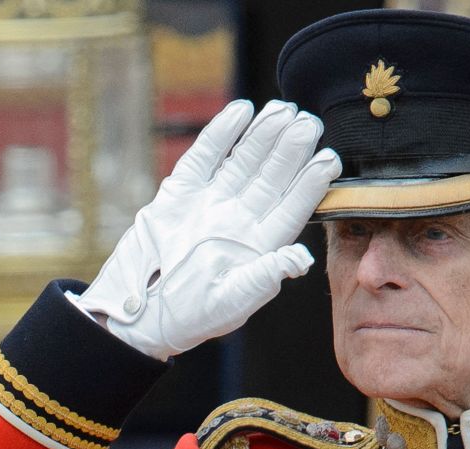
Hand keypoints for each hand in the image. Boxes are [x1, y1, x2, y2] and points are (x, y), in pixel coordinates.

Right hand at [76, 99, 340, 360]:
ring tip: (284, 110)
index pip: (292, 208)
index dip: (311, 183)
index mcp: (258, 246)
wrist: (138, 312)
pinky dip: (221, 133)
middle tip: (311, 121)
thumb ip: (264, 278)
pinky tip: (241, 111)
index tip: (331, 159)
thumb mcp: (231, 303)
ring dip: (264, 135)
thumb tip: (301, 259)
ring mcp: (210, 203)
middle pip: (271, 177)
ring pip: (243, 161)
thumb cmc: (189, 316)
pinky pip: (205, 157)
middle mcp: (239, 220)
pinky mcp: (180, 193)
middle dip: (291, 149)